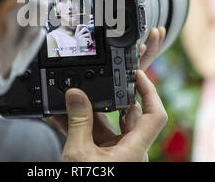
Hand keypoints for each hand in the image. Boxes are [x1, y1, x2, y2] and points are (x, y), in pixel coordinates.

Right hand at [45, 27, 167, 160]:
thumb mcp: (79, 153)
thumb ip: (77, 122)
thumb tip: (74, 94)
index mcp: (133, 148)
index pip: (154, 113)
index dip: (149, 89)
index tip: (136, 71)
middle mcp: (130, 147)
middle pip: (133, 109)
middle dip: (124, 85)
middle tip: (123, 60)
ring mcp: (117, 150)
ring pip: (110, 119)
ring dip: (95, 102)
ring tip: (80, 85)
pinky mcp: (102, 153)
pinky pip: (94, 129)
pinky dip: (80, 119)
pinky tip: (60, 112)